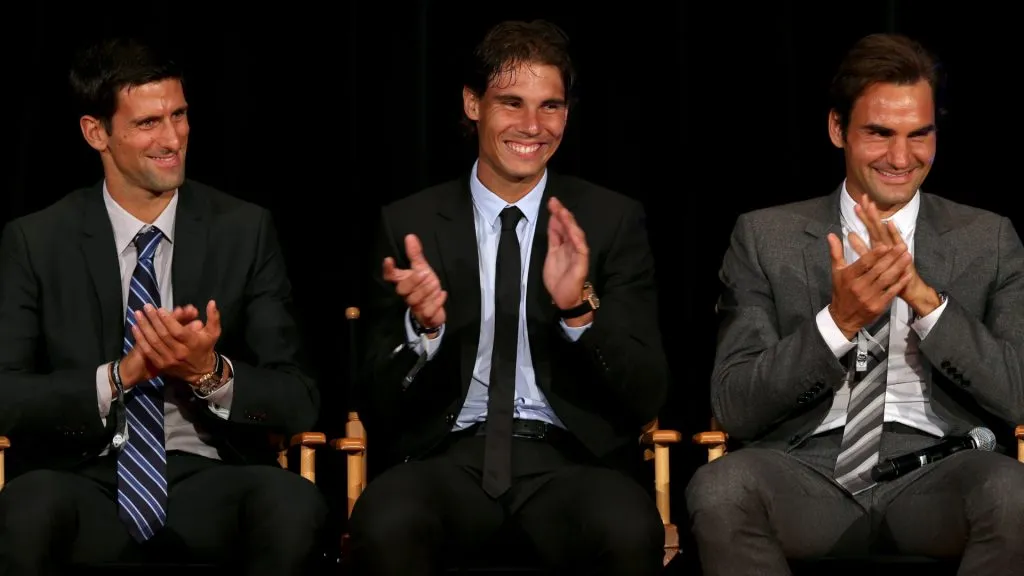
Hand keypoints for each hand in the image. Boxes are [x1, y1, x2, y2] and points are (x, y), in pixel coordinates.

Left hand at [130, 300, 221, 385]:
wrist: (200, 372)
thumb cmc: (205, 348)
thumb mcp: (213, 333)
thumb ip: (213, 317)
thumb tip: (211, 302)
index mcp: (192, 343)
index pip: (177, 330)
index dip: (168, 320)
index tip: (160, 309)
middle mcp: (180, 352)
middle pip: (163, 334)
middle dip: (153, 319)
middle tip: (146, 307)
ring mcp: (169, 359)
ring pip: (154, 342)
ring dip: (144, 327)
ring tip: (138, 315)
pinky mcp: (161, 365)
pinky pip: (149, 351)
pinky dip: (141, 339)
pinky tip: (135, 328)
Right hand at [382, 234, 446, 336]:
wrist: (433, 311)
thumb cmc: (425, 287)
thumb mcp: (422, 269)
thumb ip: (415, 255)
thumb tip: (410, 236)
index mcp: (404, 282)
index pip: (391, 276)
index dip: (388, 269)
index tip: (388, 259)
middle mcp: (407, 294)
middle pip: (402, 289)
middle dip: (413, 281)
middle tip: (424, 273)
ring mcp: (415, 306)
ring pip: (414, 300)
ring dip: (426, 290)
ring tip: (436, 285)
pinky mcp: (425, 315)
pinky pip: (428, 311)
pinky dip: (436, 302)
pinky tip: (443, 294)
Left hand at [543, 197, 589, 309]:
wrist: (564, 298)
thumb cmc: (558, 279)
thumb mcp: (551, 255)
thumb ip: (553, 238)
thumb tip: (552, 221)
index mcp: (565, 244)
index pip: (561, 226)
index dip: (556, 215)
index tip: (551, 203)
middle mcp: (572, 246)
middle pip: (568, 227)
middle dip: (562, 214)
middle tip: (554, 202)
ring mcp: (578, 253)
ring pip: (575, 234)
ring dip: (569, 223)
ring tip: (562, 211)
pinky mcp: (582, 262)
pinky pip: (581, 248)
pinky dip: (577, 238)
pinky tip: (572, 229)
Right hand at [827, 231, 912, 339]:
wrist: (843, 317)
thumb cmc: (841, 291)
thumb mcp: (836, 272)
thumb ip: (836, 252)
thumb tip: (831, 235)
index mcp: (849, 277)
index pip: (863, 263)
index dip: (874, 254)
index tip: (885, 245)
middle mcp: (859, 286)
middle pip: (878, 270)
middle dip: (892, 257)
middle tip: (902, 246)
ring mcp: (869, 297)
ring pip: (886, 279)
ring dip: (898, 267)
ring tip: (908, 256)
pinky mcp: (878, 306)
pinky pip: (891, 292)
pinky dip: (900, 283)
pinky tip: (908, 274)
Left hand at [852, 196, 941, 316]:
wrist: (908, 288)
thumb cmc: (889, 276)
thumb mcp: (872, 261)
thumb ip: (861, 248)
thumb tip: (849, 235)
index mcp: (879, 245)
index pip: (870, 226)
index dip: (864, 215)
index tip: (858, 201)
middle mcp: (887, 244)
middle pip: (876, 225)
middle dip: (869, 211)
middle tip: (863, 197)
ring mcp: (894, 249)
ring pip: (883, 232)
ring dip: (876, 219)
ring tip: (869, 206)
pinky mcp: (901, 256)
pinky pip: (896, 243)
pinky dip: (893, 233)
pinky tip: (889, 223)